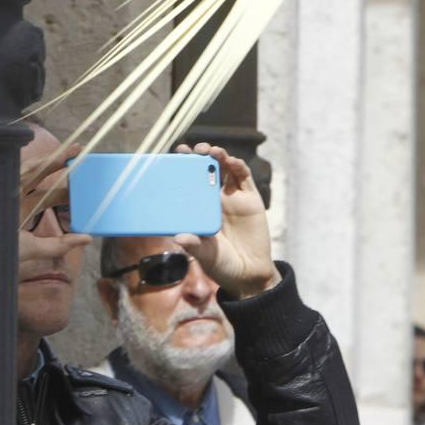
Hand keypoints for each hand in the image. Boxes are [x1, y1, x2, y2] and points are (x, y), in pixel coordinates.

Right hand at [19, 140, 90, 261]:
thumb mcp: (34, 249)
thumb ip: (60, 244)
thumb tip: (88, 238)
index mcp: (25, 208)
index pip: (50, 192)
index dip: (67, 185)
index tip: (84, 181)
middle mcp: (15, 196)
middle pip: (40, 174)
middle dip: (58, 161)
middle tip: (78, 151)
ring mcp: (4, 190)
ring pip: (28, 169)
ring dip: (47, 159)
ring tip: (67, 151)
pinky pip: (11, 170)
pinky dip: (28, 163)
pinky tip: (43, 157)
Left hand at [173, 143, 279, 298]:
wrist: (248, 274)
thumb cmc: (222, 264)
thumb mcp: (206, 256)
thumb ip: (195, 246)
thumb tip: (178, 237)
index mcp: (199, 208)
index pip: (188, 182)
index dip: (182, 168)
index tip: (173, 157)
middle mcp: (215, 199)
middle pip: (206, 169)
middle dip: (198, 156)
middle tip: (190, 150)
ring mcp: (233, 197)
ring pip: (225, 169)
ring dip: (218, 156)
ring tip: (210, 151)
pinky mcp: (251, 199)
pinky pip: (244, 178)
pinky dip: (238, 166)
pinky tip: (231, 161)